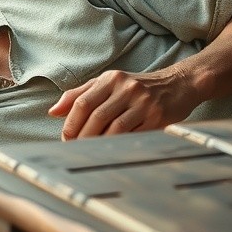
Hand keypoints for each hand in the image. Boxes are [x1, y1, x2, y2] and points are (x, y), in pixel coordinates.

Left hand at [47, 69, 199, 140]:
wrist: (178, 84)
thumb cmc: (137, 87)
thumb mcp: (108, 83)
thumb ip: (80, 95)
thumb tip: (53, 112)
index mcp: (111, 79)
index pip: (82, 102)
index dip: (71, 123)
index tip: (66, 138)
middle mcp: (126, 87)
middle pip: (97, 116)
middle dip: (82, 137)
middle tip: (76, 150)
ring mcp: (143, 102)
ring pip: (114, 128)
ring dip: (99, 143)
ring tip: (91, 153)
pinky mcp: (157, 116)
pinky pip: (133, 135)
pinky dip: (119, 145)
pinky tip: (112, 151)